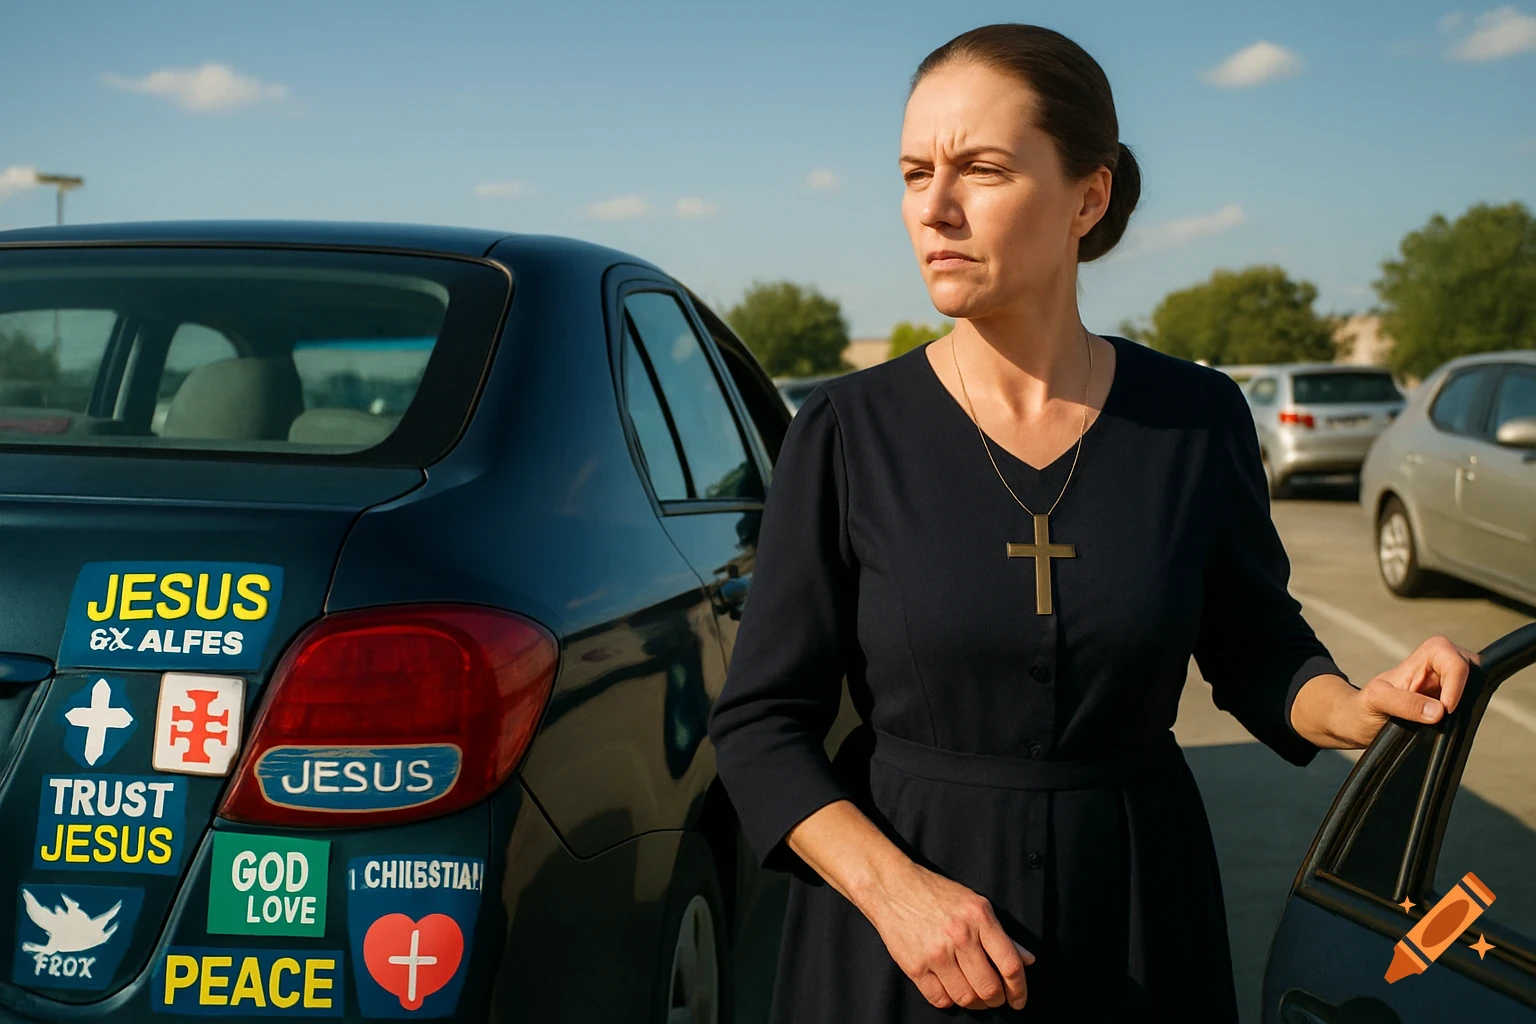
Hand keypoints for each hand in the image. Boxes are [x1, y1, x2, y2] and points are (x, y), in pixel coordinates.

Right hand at [860, 861, 1035, 1010]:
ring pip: (966, 998)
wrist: (892, 887)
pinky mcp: (915, 966)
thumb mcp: (975, 904)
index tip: (1019, 999)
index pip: (1010, 965)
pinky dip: (949, 1000)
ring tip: (974, 996)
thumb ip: (1002, 934)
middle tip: (995, 999)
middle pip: (989, 988)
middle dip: (997, 1000)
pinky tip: (950, 989)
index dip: (1020, 989)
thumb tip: (1027, 959)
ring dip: (975, 1003)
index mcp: (980, 917)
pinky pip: (940, 999)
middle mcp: (960, 936)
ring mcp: (936, 953)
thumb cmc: (936, 894)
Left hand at [1343, 635, 1478, 746]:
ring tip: (1443, 720)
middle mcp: (1437, 668)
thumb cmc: (1362, 707)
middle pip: (1471, 668)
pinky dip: (1462, 714)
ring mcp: (1444, 686)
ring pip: (1473, 686)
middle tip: (1448, 713)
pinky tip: (1446, 724)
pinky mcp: (1447, 702)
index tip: (1444, 708)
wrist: (1355, 723)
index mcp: (1421, 658)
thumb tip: (1438, 711)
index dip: (1455, 683)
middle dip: (1465, 690)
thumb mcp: (1376, 702)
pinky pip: (1466, 703)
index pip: (1454, 659)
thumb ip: (1404, 703)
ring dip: (1463, 703)